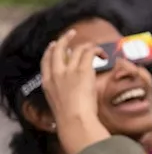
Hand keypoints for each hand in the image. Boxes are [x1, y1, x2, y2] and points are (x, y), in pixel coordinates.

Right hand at [40, 30, 109, 153]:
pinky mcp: (82, 70)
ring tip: (97, 48)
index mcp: (47, 82)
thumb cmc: (70, 118)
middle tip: (72, 33)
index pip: (46, 60)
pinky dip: (97, 50)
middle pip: (57, 49)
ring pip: (77, 49)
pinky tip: (103, 55)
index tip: (54, 45)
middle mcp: (55, 73)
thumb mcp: (59, 103)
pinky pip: (89, 53)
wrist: (74, 120)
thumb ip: (62, 92)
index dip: (50, 50)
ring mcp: (68, 70)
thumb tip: (73, 85)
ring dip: (87, 46)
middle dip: (64, 39)